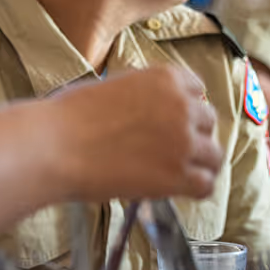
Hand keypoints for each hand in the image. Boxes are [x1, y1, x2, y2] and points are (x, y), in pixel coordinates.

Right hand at [55, 67, 220, 201]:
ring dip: (200, 164)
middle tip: (173, 150)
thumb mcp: (111, 86)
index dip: (186, 108)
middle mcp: (183, 106)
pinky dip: (196, 189)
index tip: (176, 121)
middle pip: (208, 122)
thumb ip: (140, 96)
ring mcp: (184, 142)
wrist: (56, 145)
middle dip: (193, 136)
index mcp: (166, 78)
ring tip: (181, 174)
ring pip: (214, 156)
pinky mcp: (179, 175)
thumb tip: (145, 113)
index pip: (197, 90)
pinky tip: (180, 191)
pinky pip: (206, 185)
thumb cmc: (70, 116)